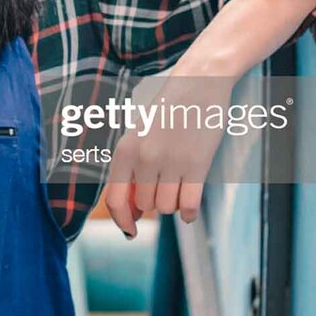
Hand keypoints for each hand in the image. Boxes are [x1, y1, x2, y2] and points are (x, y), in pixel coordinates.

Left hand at [102, 67, 236, 235]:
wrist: (200, 83)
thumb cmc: (169, 110)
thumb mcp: (141, 136)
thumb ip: (134, 169)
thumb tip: (135, 210)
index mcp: (124, 150)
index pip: (115, 200)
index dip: (122, 221)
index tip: (131, 232)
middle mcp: (144, 158)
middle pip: (146, 206)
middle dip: (156, 202)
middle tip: (167, 185)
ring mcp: (170, 162)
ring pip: (167, 208)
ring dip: (175, 204)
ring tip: (181, 186)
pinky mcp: (197, 164)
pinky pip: (190, 205)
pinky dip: (191, 213)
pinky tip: (192, 207)